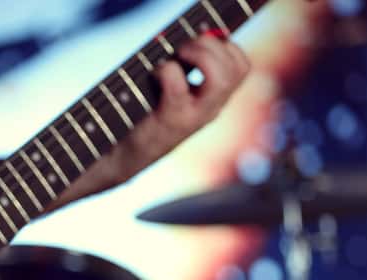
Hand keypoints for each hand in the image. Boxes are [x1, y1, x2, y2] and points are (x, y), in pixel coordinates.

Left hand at [101, 33, 250, 184]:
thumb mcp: (173, 92)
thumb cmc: (143, 116)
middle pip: (238, 68)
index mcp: (214, 100)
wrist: (124, 156)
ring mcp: (194, 116)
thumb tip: (191, 37)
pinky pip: (178, 85)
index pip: (241, 66)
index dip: (225, 46)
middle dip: (212, 45)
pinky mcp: (172, 120)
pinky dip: (166, 70)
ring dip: (200, 54)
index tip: (198, 44)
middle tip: (184, 48)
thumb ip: (187, 68)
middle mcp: (211, 109)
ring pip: (222, 78)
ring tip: (177, 56)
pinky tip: (154, 74)